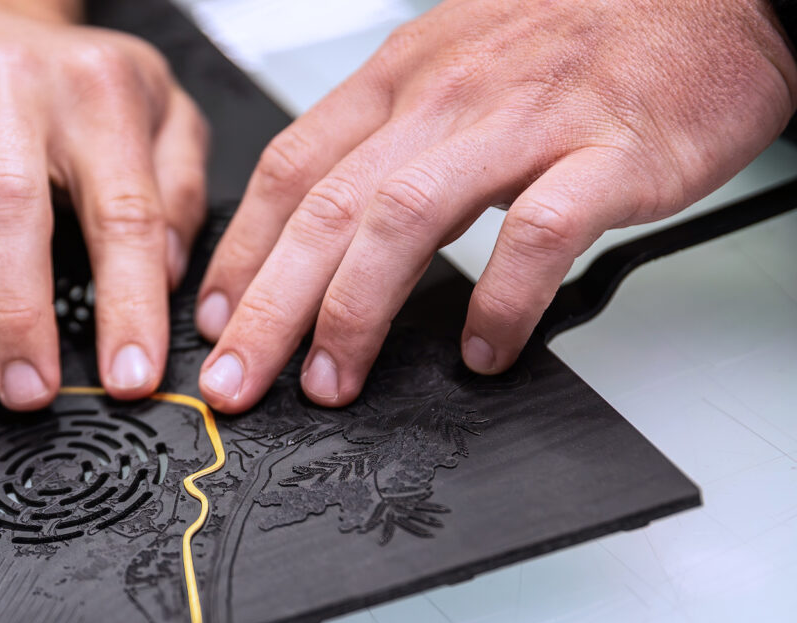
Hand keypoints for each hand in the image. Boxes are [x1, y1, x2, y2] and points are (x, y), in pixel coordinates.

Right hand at [0, 0, 207, 409]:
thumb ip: (179, 189)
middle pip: (8, 211)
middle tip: (31, 390)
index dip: (128, 305)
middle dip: (18, 317)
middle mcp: (7, 92)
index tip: (130, 376)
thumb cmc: (77, 81)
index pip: (121, 212)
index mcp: (96, 93)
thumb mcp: (163, 112)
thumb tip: (162, 274)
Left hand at [195, 0, 795, 412]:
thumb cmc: (580, 33)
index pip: (293, 167)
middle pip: (327, 208)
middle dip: (268, 305)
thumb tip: (331, 223)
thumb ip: (393, 138)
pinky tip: (484, 352)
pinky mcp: (608, 153)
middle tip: (237, 379)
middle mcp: (448, 97)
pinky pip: (538, 235)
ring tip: (332, 383)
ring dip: (355, 312)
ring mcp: (526, 123)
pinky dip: (501, 302)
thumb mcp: (456, 64)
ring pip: (407, 219)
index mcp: (404, 76)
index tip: (217, 318)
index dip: (242, 250)